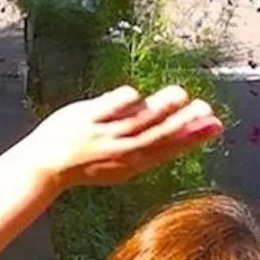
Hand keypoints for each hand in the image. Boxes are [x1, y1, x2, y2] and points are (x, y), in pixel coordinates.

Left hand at [31, 85, 222, 188]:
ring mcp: (103, 136)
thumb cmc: (85, 159)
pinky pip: (108, 108)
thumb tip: (181, 123)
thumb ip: (148, 140)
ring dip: (159, 110)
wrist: (45, 164)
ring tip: (181, 97)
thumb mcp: (121, 158)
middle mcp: (121, 153)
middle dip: (183, 124)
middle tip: (206, 111)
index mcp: (132, 164)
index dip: (193, 138)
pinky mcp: (86, 119)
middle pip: (157, 137)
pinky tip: (137, 94)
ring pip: (136, 123)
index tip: (214, 125)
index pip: (169, 149)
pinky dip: (123, 102)